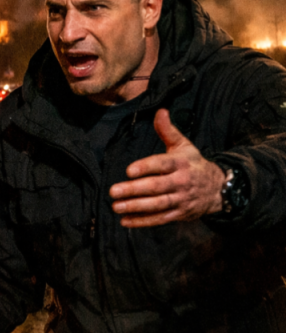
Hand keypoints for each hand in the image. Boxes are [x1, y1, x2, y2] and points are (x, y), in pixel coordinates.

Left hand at [109, 108, 224, 227]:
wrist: (219, 189)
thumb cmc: (194, 164)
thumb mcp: (184, 146)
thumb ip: (168, 131)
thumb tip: (160, 111)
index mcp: (181, 163)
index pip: (162, 164)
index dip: (146, 167)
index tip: (129, 171)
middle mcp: (181, 182)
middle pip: (157, 186)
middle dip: (134, 190)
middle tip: (113, 191)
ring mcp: (181, 199)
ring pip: (157, 205)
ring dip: (136, 207)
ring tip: (116, 206)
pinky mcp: (180, 214)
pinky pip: (160, 219)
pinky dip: (143, 221)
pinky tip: (125, 220)